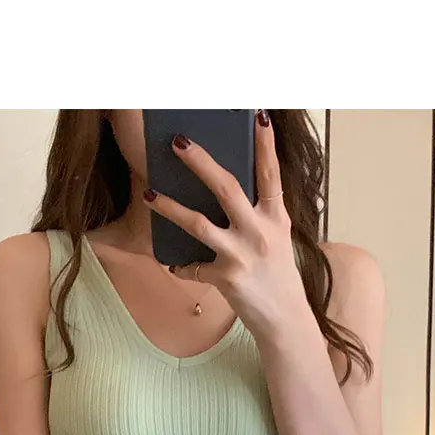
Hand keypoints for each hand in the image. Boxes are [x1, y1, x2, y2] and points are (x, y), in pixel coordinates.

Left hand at [142, 110, 309, 339]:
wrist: (285, 319)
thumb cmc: (278, 275)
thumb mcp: (277, 239)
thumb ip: (258, 214)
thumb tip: (229, 191)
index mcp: (275, 218)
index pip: (269, 174)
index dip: (264, 144)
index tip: (257, 114)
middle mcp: (260, 232)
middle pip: (227, 188)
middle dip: (201, 162)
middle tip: (178, 141)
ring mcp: (242, 255)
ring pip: (198, 224)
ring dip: (169, 208)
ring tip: (149, 194)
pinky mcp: (226, 278)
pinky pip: (193, 267)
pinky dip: (180, 266)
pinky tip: (172, 263)